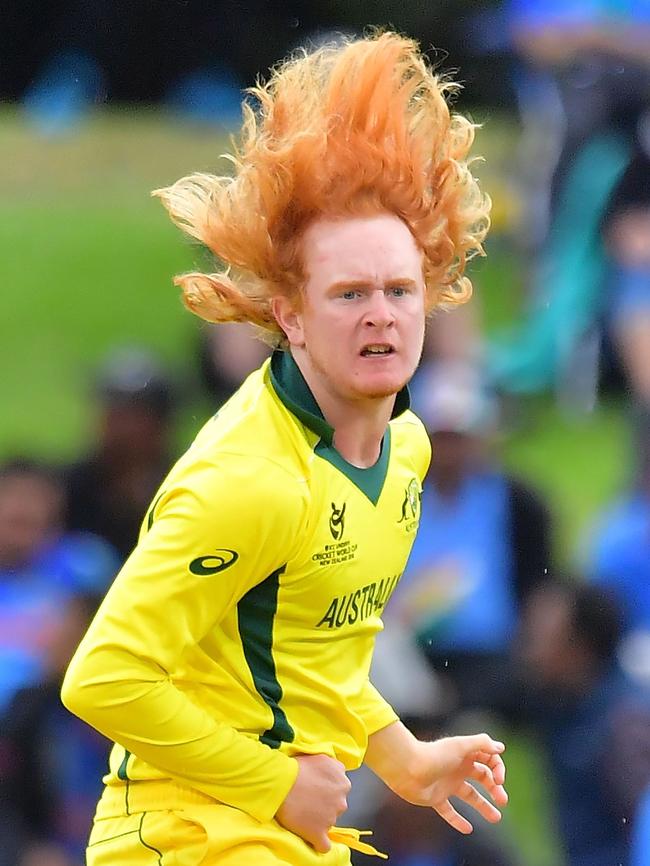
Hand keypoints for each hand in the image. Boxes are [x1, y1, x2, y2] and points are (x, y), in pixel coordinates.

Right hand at [275, 753, 350, 851]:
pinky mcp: (320, 833)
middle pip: (337, 804)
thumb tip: (333, 770)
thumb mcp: (319, 757)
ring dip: (320, 818)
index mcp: (342, 780)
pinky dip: (318, 841)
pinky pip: (324, 844)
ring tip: (303, 812)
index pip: (340, 787)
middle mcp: (341, 799)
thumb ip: (332, 766)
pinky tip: (311, 836)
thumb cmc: (295, 767)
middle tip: (308, 799)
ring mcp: (332, 818)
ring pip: (330, 821)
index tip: (316, 787)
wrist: (280, 783)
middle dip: (325, 803)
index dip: (327, 787)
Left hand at [393, 733, 507, 833]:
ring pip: (470, 796)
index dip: (497, 769)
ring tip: (496, 818)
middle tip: (503, 801)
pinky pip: (449, 811)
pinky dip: (457, 820)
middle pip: (482, 778)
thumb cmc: (433, 755)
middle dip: (495, 788)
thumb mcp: (460, 745)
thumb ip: (481, 744)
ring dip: (484, 806)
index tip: (499, 780)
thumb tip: (500, 748)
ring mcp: (448, 784)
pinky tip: (468, 829)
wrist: (406, 768)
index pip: (488, 760)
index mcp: (464, 754)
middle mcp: (458, 768)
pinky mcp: (437, 798)